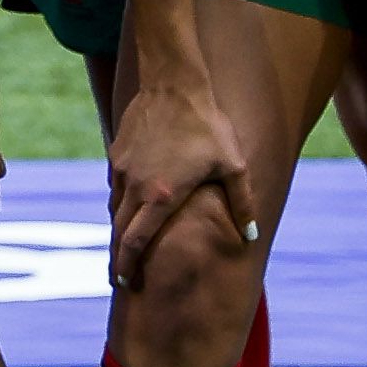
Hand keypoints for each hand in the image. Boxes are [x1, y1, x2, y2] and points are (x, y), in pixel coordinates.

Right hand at [102, 68, 261, 297]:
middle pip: (118, 231)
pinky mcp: (118, 153)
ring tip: (126, 245)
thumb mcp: (233, 165)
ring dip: (120, 230)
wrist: (174, 83)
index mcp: (161, 196)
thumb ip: (242, 203)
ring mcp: (123, 169)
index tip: (122, 283)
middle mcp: (135, 186)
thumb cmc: (208, 125)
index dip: (125, 265)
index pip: (134, 241)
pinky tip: (132, 205)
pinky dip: (121, 203)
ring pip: (115, 208)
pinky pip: (116, 186)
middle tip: (119, 278)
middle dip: (117, 258)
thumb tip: (251, 235)